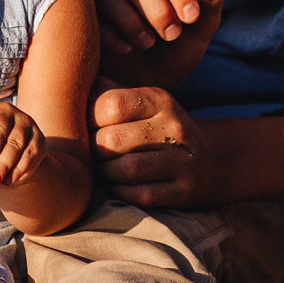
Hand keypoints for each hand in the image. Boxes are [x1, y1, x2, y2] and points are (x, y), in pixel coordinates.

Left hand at [92, 85, 219, 206]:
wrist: (213, 159)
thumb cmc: (161, 128)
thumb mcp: (144, 102)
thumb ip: (110, 92)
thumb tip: (70, 86)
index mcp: (161, 100)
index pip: (111, 104)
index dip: (89, 117)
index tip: (88, 126)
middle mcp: (174, 128)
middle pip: (114, 139)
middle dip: (94, 148)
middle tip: (93, 151)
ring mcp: (182, 161)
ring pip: (127, 169)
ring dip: (105, 172)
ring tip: (104, 168)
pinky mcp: (183, 191)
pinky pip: (140, 195)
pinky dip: (121, 192)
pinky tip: (119, 184)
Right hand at [93, 0, 223, 88]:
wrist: (149, 83)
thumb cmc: (175, 50)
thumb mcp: (200, 30)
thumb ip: (210, 3)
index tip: (192, 18)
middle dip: (157, 7)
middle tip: (172, 34)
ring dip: (132, 19)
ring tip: (149, 43)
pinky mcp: (85, 18)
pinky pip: (91, 16)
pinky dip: (111, 33)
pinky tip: (127, 49)